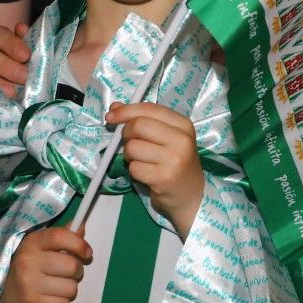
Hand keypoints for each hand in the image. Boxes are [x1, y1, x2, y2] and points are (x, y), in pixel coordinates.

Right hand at [0, 226, 91, 302]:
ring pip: (71, 289)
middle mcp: (29, 261)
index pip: (61, 237)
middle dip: (77, 271)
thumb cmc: (28, 263)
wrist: (3, 291)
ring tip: (57, 287)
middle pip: (72, 266)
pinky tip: (51, 298)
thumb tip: (81, 227)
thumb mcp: (40, 244)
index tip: (86, 253)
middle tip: (68, 273)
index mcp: (33, 241)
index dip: (79, 244)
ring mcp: (29, 283)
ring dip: (69, 289)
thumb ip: (62, 235)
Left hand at [106, 102, 203, 239]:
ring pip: (132, 147)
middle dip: (126, 133)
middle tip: (131, 143)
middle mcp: (181, 139)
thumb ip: (143, 119)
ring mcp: (173, 159)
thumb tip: (115, 107)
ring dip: (129, 155)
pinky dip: (134, 170)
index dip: (126, 110)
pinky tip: (146, 174)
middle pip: (138, 125)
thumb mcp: (166, 136)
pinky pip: (133, 168)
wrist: (191, 195)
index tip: (111, 115)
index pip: (149, 109)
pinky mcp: (163, 178)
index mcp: (183, 124)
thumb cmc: (175, 161)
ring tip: (142, 161)